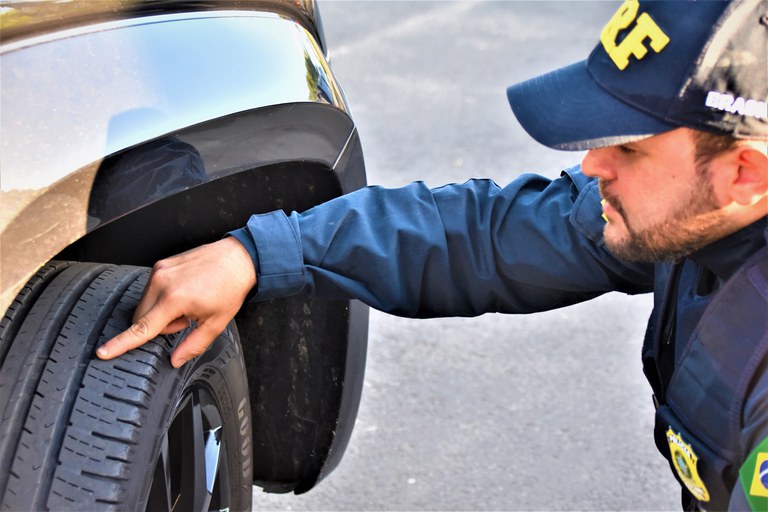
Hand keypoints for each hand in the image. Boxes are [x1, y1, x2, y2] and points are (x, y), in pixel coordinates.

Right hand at [97, 237, 256, 367]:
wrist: (236, 258)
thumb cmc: (229, 288)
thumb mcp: (216, 323)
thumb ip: (193, 345)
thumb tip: (175, 361)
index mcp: (175, 299)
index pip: (142, 328)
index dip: (121, 343)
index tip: (102, 352)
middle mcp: (162, 282)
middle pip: (141, 318)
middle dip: (160, 326)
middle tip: (186, 319)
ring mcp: (159, 270)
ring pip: (145, 305)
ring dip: (160, 311)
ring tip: (187, 303)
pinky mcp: (160, 264)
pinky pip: (151, 290)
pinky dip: (162, 298)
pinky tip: (184, 293)